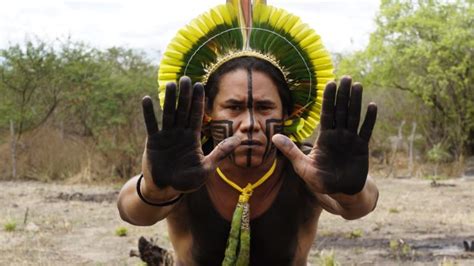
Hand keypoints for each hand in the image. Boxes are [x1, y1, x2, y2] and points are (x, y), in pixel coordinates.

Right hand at [141, 77, 240, 192]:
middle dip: (185, 95)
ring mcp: (166, 136)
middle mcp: (180, 133)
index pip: (197, 116)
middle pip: (183, 110)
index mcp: (193, 137)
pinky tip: (146, 99)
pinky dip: (148, 113)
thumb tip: (240, 139)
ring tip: (170, 84)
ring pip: (168, 113)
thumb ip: (221, 152)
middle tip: (185, 78)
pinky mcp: (153, 141)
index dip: (198, 101)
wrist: (166, 189)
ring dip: (169, 99)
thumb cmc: (187, 180)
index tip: (200, 86)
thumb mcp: (207, 167)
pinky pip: (151, 124)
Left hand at [273, 76, 376, 194]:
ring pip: (353, 116)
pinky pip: (366, 130)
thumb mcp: (303, 166)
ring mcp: (351, 140)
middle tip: (347, 77)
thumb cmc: (320, 180)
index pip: (326, 114)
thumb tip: (273, 136)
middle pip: (341, 111)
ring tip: (358, 85)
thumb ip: (291, 151)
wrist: (340, 192)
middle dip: (343, 94)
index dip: (328, 99)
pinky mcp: (362, 147)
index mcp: (324, 137)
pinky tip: (372, 106)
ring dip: (356, 101)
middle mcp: (338, 135)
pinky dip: (369, 119)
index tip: (330, 83)